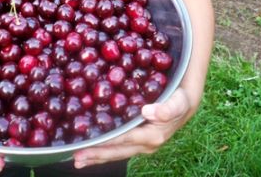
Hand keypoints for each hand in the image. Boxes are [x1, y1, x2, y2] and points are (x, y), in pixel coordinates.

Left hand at [73, 88, 190, 167]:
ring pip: (116, 152)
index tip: (89, 145)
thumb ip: (166, 109)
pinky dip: (104, 149)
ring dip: (97, 156)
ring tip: (78, 160)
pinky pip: (118, 146)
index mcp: (152, 136)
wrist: (184, 104)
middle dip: (96, 155)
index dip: (106, 143)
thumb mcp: (178, 102)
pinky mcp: (137, 139)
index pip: (124, 140)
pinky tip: (91, 149)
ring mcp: (141, 144)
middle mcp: (145, 144)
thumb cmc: (180, 100)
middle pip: (117, 151)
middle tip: (76, 158)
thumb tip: (148, 112)